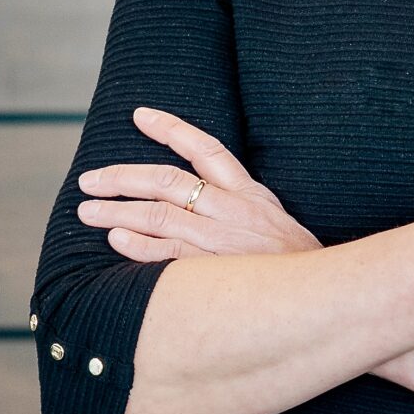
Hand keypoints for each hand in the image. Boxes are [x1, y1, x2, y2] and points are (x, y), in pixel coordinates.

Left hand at [75, 106, 322, 260]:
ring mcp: (222, 242)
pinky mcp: (215, 272)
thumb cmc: (295, 263)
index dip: (170, 129)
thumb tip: (199, 194)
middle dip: (123, 177)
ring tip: (87, 211)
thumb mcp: (274, 219)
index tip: (139, 115)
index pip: (205, 148)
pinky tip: (115, 241)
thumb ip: (240, 204)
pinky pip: (167, 255)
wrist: (326, 298)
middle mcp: (233, 211)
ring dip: (117, 212)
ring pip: (159, 216)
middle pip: (168, 181)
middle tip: (90, 180)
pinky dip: (138, 246)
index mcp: (248, 193)